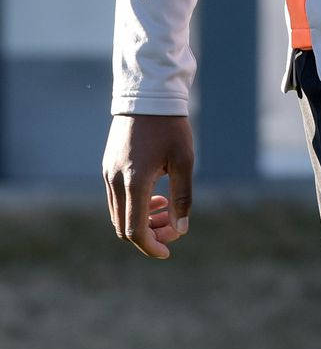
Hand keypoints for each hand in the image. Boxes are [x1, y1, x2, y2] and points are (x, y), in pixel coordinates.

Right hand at [102, 114, 194, 259]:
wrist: (148, 96)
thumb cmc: (170, 127)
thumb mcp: (184, 160)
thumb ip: (182, 196)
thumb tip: (181, 228)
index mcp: (134, 182)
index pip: (135, 229)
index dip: (150, 246)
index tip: (168, 252)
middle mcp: (115, 181)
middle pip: (124, 226)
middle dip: (149, 234)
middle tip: (173, 229)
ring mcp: (107, 174)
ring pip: (118, 214)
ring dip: (141, 220)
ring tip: (166, 210)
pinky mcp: (107, 167)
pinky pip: (116, 198)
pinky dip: (134, 206)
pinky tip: (156, 196)